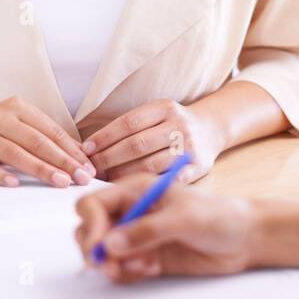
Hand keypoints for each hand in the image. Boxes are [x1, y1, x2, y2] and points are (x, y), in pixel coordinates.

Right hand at [0, 98, 94, 187]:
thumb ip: (44, 136)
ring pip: (14, 152)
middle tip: (81, 177)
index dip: (71, 149)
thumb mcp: (18, 124)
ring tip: (60, 182)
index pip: (50, 130)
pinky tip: (14, 183)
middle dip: (62, 160)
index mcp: (18, 107)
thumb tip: (80, 155)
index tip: (88, 167)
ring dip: (39, 168)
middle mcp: (0, 117)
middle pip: (36, 141)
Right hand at [74, 175, 258, 281]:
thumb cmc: (219, 215)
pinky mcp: (145, 256)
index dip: (91, 224)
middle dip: (94, 249)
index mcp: (135, 190)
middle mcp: (131, 211)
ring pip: (103, 253)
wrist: (243, 238)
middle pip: (90, 230)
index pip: (94, 203)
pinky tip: (150, 268)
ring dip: (112, 264)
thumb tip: (110, 244)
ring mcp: (137, 235)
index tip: (101, 245)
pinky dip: (128, 273)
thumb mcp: (183, 218)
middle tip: (109, 265)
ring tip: (141, 265)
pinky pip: (120, 269)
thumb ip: (146, 230)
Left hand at [82, 99, 224, 182]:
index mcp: (164, 108)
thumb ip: (131, 127)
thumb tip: (90, 146)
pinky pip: (168, 180)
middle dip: (109, 158)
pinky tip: (133, 191)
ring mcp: (189, 147)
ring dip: (123, 175)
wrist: (212, 128)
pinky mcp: (198, 167)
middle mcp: (178, 125)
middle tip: (90, 169)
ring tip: (105, 181)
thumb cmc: (173, 124)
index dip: (105, 136)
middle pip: (137, 144)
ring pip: (150, 165)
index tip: (86, 149)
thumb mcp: (156, 113)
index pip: (128, 122)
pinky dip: (149, 186)